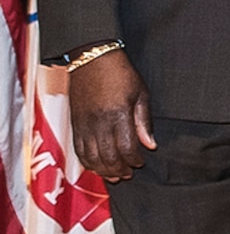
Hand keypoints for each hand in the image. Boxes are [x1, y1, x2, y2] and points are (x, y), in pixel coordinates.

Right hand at [67, 49, 156, 180]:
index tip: (141, 162)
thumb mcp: (140, 93)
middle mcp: (99, 122)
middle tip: (129, 174)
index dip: (134, 159)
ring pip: (91, 158)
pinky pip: (79, 150)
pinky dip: (88, 162)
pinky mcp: (74, 124)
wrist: (92, 59)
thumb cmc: (120, 73)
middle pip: (108, 157)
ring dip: (103, 170)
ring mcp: (84, 124)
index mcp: (118, 114)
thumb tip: (150, 145)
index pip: (126, 147)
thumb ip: (144, 121)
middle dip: (119, 169)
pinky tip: (97, 166)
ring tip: (115, 175)